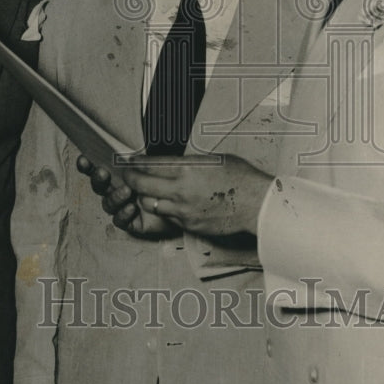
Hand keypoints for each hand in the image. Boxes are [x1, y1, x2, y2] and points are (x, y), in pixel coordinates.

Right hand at [76, 154, 179, 237]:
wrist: (181, 203)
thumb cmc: (166, 180)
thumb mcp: (155, 166)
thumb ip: (141, 160)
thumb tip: (131, 153)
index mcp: (119, 175)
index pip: (98, 168)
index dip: (87, 165)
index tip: (83, 159)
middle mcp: (116, 191)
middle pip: (99, 186)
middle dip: (98, 179)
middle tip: (103, 173)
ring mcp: (121, 207)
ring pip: (108, 204)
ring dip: (115, 196)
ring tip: (127, 191)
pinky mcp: (129, 222)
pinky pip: (120, 220)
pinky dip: (123, 214)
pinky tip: (131, 207)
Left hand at [120, 153, 271, 236]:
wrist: (256, 205)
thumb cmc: (240, 177)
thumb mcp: (213, 159)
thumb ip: (189, 162)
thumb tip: (174, 162)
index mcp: (186, 169)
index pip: (149, 164)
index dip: (136, 162)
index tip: (130, 160)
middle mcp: (180, 190)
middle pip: (141, 184)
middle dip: (130, 178)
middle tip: (127, 175)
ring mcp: (183, 210)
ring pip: (150, 203)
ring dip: (145, 196)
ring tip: (146, 191)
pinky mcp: (188, 224)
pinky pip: (168, 217)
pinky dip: (164, 210)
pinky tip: (169, 204)